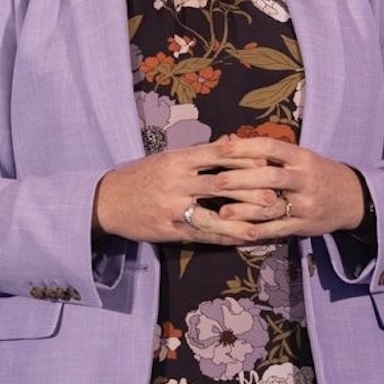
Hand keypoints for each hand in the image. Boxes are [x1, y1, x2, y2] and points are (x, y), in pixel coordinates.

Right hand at [92, 141, 279, 244]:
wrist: (108, 200)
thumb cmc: (143, 174)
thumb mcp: (169, 156)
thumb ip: (201, 152)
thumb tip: (233, 141)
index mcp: (179, 159)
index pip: (217, 155)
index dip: (244, 160)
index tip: (267, 163)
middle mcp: (177, 182)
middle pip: (219, 185)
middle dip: (248, 191)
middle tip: (275, 195)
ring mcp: (172, 208)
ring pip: (210, 216)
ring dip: (237, 223)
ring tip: (260, 228)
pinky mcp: (168, 231)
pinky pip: (199, 236)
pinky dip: (220, 239)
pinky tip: (238, 242)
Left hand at [209, 135, 365, 240]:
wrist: (352, 197)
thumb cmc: (318, 172)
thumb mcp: (300, 157)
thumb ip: (269, 152)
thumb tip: (232, 140)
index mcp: (302, 157)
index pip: (271, 147)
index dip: (246, 148)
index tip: (223, 149)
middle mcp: (304, 178)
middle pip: (270, 177)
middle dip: (241, 179)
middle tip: (217, 181)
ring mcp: (305, 203)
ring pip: (272, 207)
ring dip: (245, 210)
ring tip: (222, 212)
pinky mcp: (304, 225)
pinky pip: (278, 229)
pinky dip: (258, 231)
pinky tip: (240, 232)